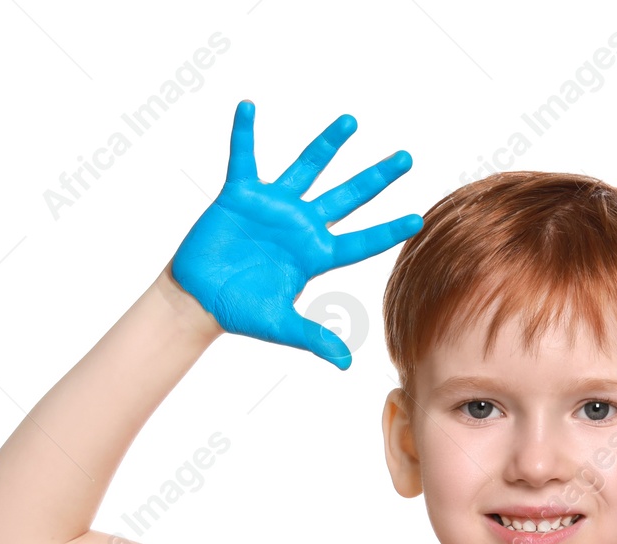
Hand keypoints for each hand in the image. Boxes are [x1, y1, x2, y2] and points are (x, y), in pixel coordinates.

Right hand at [170, 101, 422, 368]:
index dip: (388, 230)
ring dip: (327, 145)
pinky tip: (248, 107)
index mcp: (315, 254)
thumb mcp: (281, 325)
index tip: (417, 218)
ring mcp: (274, 207)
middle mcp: (301, 225)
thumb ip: (314, 338)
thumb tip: (345, 364)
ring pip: (308, 168)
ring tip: (350, 122)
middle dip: (376, 178)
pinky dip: (245, 133)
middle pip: (348, 197)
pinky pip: (244, 158)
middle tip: (406, 158)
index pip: (361, 240)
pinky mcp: (240, 195)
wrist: (199, 298)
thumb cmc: (241, 311)